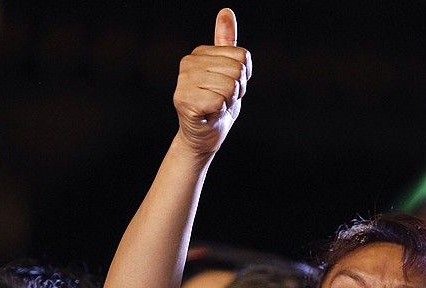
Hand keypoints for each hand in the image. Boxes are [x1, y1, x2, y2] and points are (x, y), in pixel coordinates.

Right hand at [174, 8, 251, 156]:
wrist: (204, 136)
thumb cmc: (217, 105)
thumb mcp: (228, 72)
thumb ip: (227, 43)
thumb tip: (226, 11)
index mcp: (199, 53)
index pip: (242, 57)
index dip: (243, 77)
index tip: (228, 88)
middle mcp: (187, 63)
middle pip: (237, 71)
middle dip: (236, 91)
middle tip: (222, 100)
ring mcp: (183, 81)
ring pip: (229, 86)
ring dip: (228, 102)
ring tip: (215, 107)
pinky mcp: (184, 100)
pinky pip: (218, 101)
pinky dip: (219, 112)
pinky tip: (209, 114)